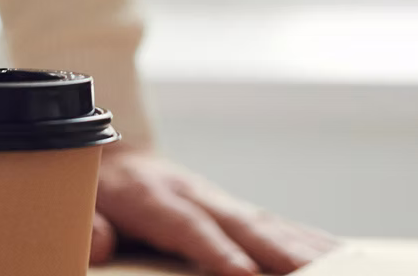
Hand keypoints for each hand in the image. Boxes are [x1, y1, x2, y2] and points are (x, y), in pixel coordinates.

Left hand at [91, 147, 336, 273]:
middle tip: (315, 272)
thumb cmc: (94, 188)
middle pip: (242, 223)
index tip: (245, 275)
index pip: (188, 227)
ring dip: (302, 245)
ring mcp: (218, 198)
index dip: (217, 252)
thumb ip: (85, 223)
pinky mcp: (232, 209)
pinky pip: (273, 224)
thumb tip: (100, 244)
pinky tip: (334, 253)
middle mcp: (194, 192)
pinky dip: (306, 238)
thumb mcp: (77, 202)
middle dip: (279, 251)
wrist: (115, 153)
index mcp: (152, 196)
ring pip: (266, 222)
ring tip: (340, 264)